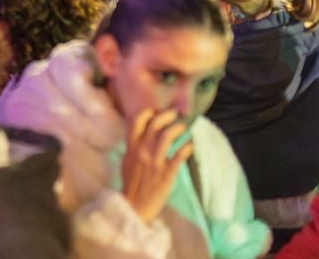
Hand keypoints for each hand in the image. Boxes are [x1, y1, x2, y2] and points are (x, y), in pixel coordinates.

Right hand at [121, 109, 192, 223]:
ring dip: (178, 128)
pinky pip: (179, 156)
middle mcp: (142, 151)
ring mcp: (155, 162)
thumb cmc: (131, 184)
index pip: (137, 121)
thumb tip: (140, 136)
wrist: (135, 206)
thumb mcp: (127, 162)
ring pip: (167, 136)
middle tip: (176, 115)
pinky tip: (191, 145)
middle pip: (155, 124)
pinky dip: (188, 147)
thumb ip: (133, 147)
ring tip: (184, 127)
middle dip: (167, 115)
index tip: (157, 111)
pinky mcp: (167, 173)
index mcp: (131, 147)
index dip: (149, 112)